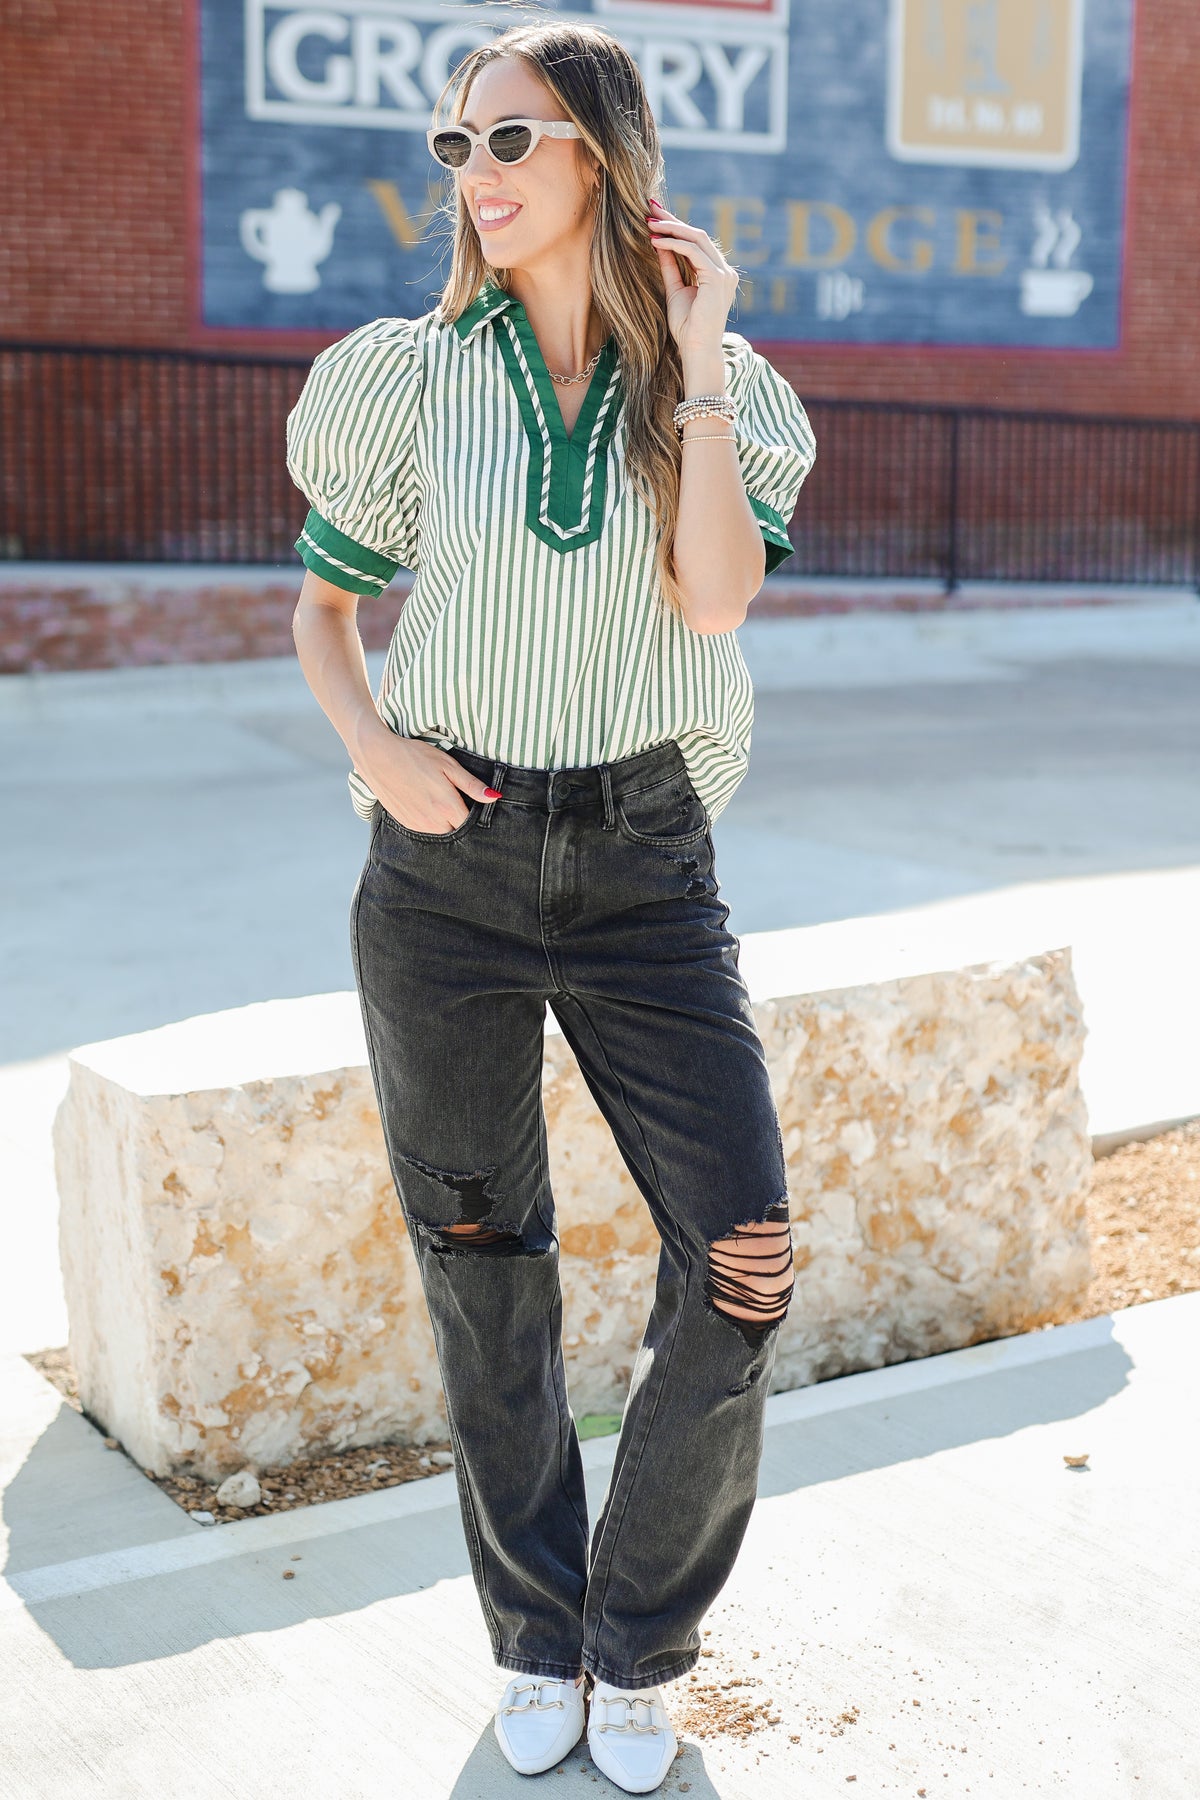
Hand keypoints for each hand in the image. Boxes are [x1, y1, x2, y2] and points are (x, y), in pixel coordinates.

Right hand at [355, 732, 499, 833]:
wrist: (378, 756)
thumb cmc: (415, 756)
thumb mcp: (448, 765)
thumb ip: (472, 785)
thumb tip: (494, 797)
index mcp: (447, 807)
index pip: (471, 823)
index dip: (475, 813)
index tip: (473, 802)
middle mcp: (433, 821)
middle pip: (457, 829)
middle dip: (460, 817)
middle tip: (454, 796)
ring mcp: (418, 824)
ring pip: (442, 831)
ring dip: (445, 820)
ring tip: (437, 797)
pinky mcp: (406, 823)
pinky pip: (426, 828)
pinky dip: (430, 820)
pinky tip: (425, 801)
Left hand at [645, 199, 738, 355]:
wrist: (697, 350)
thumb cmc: (687, 328)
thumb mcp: (675, 291)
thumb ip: (670, 267)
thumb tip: (659, 244)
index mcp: (717, 274)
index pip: (696, 243)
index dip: (676, 227)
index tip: (656, 215)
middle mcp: (725, 271)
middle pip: (698, 235)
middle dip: (673, 220)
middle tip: (650, 207)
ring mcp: (724, 274)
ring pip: (696, 239)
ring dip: (671, 229)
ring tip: (648, 224)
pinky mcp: (717, 279)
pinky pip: (693, 252)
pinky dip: (673, 244)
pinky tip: (656, 242)